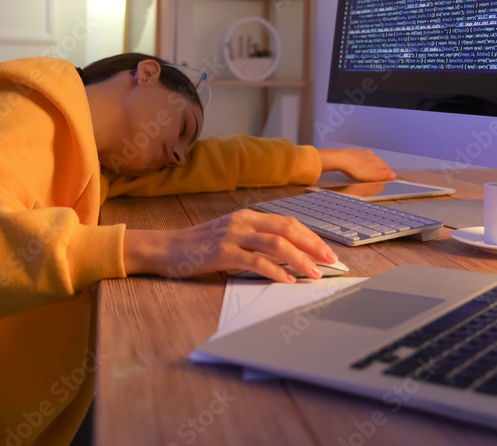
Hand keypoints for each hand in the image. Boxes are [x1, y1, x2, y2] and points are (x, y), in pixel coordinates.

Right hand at [122, 209, 339, 282]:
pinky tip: (286, 280)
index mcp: (247, 216)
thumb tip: (287, 257)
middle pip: (287, 229)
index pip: (288, 222)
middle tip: (330, 261)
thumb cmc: (199, 247)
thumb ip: (255, 242)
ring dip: (299, 259)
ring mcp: (232, 235)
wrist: (166, 248)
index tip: (327, 251)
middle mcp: (243, 221)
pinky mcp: (222, 252)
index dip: (311, 236)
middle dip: (313, 245)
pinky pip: (255, 261)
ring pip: (276, 244)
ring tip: (314, 273)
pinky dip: (275, 270)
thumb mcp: (231, 237)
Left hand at [316, 147, 395, 181]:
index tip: (383, 179)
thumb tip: (394, 175)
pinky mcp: (354, 151)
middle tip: (372, 177)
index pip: (387, 168)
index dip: (386, 175)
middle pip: (378, 163)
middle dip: (377, 169)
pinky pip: (359, 156)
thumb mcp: (374, 176)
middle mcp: (373, 155)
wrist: (342, 159)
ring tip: (363, 172)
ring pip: (369, 159)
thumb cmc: (358, 170)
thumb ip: (384, 175)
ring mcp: (363, 152)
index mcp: (379, 162)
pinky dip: (359, 161)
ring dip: (368, 165)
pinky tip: (355, 165)